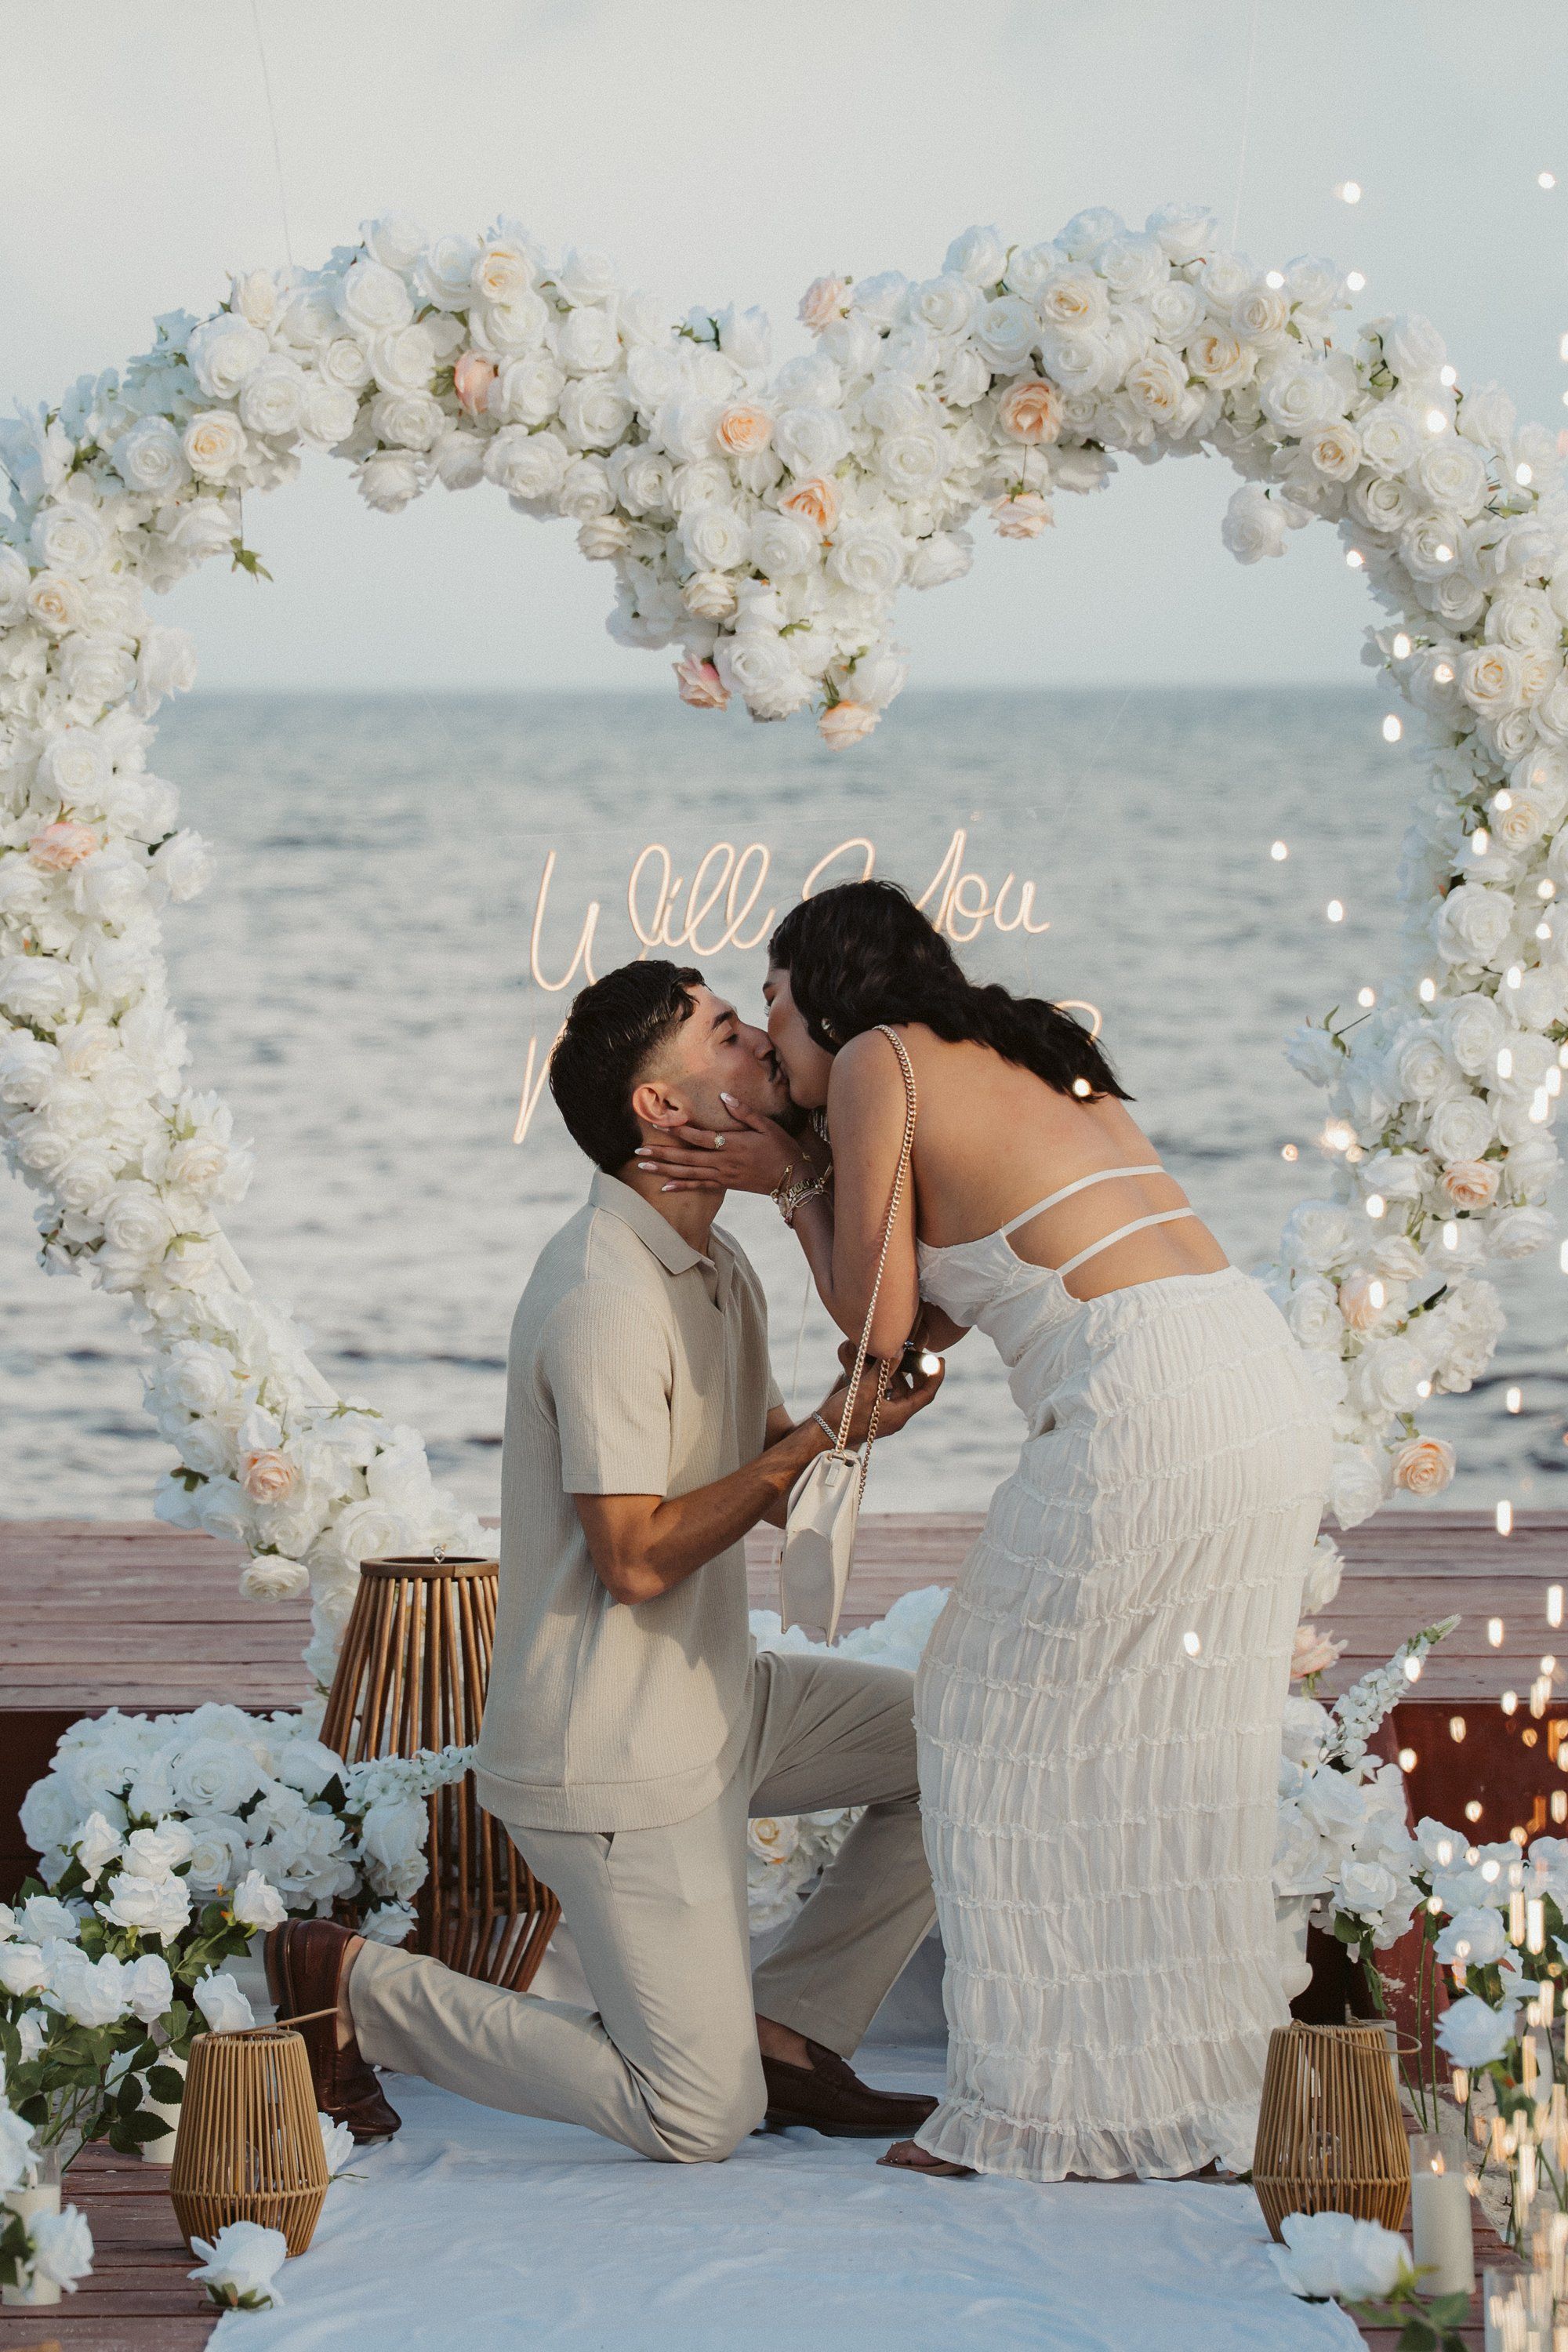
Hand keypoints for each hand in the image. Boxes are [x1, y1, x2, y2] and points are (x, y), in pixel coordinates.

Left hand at [635, 1094, 804, 1196]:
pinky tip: (665, 1187)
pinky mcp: (725, 1185)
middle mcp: (723, 1161)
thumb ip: (744, 1112)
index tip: (658, 1125)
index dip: (678, 1131)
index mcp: (732, 1144)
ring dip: (664, 1169)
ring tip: (643, 1165)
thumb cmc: (781, 1148)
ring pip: (688, 1173)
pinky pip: (699, 1187)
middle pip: (686, 1158)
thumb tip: (723, 1096)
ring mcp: (723, 1175)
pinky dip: (681, 1186)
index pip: (699, 1137)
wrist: (793, 1178)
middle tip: (639, 1150)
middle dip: (661, 1153)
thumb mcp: (767, 1126)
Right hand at [819, 1349, 942, 1447]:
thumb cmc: (844, 1415)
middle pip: (916, 1393)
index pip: (926, 1394)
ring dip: (901, 1375)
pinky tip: (879, 1369)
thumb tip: (899, 1350)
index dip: (936, 1376)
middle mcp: (896, 1418)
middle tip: (919, 1354)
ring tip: (895, 1357)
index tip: (940, 1359)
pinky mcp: (874, 1415)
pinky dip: (888, 1381)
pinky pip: (888, 1396)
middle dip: (918, 1373)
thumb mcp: (865, 1388)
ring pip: (901, 1393)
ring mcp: (885, 1417)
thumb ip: (884, 1370)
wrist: (822, 1433)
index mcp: (899, 1415)